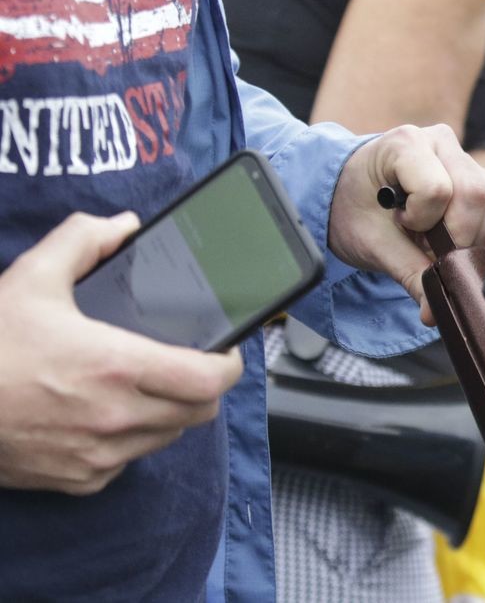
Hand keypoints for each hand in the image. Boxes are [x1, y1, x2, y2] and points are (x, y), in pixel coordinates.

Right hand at [0, 213, 243, 494]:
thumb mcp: (31, 278)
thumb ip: (83, 241)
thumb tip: (123, 226)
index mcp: (117, 367)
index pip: (212, 379)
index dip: (231, 363)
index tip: (225, 347)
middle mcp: (116, 418)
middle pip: (200, 411)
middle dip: (204, 385)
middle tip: (189, 361)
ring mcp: (98, 455)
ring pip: (168, 437)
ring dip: (170, 411)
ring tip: (148, 383)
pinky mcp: (79, 480)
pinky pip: (129, 461)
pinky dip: (131, 439)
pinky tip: (108, 412)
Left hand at [329, 125, 484, 316]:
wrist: (346, 194)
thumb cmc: (353, 209)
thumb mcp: (371, 244)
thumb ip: (408, 273)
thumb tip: (434, 312)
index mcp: (405, 144)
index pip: (437, 189)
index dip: (424, 221)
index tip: (402, 226)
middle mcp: (439, 141)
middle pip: (475, 194)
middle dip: (458, 236)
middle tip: (427, 246)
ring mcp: (462, 155)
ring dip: (474, 233)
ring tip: (439, 238)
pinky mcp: (478, 173)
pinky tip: (462, 236)